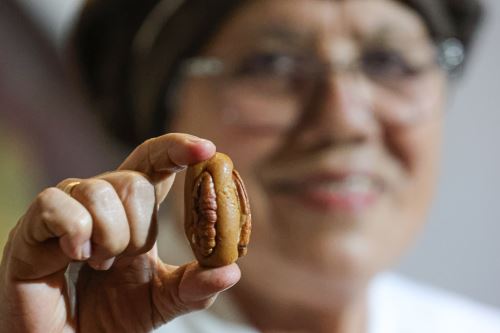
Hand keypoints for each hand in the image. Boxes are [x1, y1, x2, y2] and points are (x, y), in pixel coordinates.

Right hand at [0, 133, 240, 331]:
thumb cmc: (112, 318)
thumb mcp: (162, 300)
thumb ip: (195, 286)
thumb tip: (231, 270)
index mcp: (134, 211)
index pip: (155, 163)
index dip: (178, 149)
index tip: (207, 149)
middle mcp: (101, 201)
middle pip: (133, 180)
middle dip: (138, 230)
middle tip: (121, 261)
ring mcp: (66, 209)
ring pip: (100, 190)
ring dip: (109, 238)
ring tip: (97, 265)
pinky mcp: (32, 225)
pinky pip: (58, 203)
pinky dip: (75, 231)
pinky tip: (74, 256)